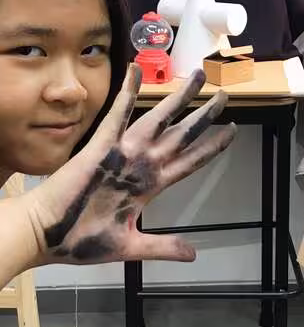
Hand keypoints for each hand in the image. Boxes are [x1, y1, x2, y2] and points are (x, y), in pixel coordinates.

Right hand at [24, 65, 235, 264]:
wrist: (48, 236)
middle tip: (224, 95)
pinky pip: (119, 115)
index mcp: (151, 185)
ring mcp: (125, 154)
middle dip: (204, 115)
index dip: (212, 147)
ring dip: (180, 97)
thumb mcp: (131, 246)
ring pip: (160, 120)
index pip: (190, 161)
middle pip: (183, 134)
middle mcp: (143, 164)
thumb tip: (193, 254)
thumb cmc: (82, 240)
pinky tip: (136, 71)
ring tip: (199, 75)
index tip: (231, 131)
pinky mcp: (102, 147)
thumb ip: (163, 247)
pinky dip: (128, 94)